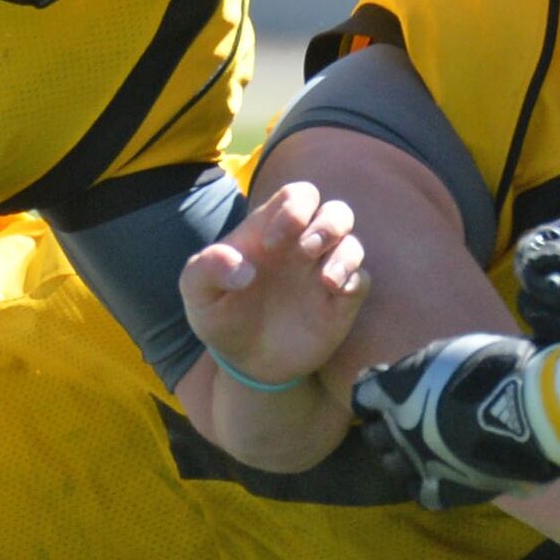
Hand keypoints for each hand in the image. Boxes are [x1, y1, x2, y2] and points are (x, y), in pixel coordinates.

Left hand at [181, 181, 366, 390]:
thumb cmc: (221, 317)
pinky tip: (334, 294)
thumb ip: (206, 269)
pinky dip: (354, 281)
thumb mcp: (198, 294)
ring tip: (324, 280)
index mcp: (270, 232)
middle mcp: (302, 248)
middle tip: (303, 251)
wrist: (244, 364)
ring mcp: (323, 273)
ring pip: (353, 243)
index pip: (297, 196)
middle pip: (336, 210)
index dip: (293, 209)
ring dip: (344, 254)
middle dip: (327, 223)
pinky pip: (361, 280)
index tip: (272, 244)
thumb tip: (242, 267)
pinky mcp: (339, 303)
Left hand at [352, 332, 559, 504]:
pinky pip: (422, 493)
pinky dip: (427, 484)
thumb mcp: (454, 351)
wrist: (537, 410)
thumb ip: (426, 367)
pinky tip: (442, 472)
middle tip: (409, 419)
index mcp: (398, 390)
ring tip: (425, 448)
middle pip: (374, 433)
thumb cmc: (502, 367)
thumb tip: (415, 378)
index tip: (388, 389)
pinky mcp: (447, 488)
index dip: (374, 392)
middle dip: (386, 425)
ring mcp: (421, 461)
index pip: (363, 395)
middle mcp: (400, 428)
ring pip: (392, 465)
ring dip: (403, 456)